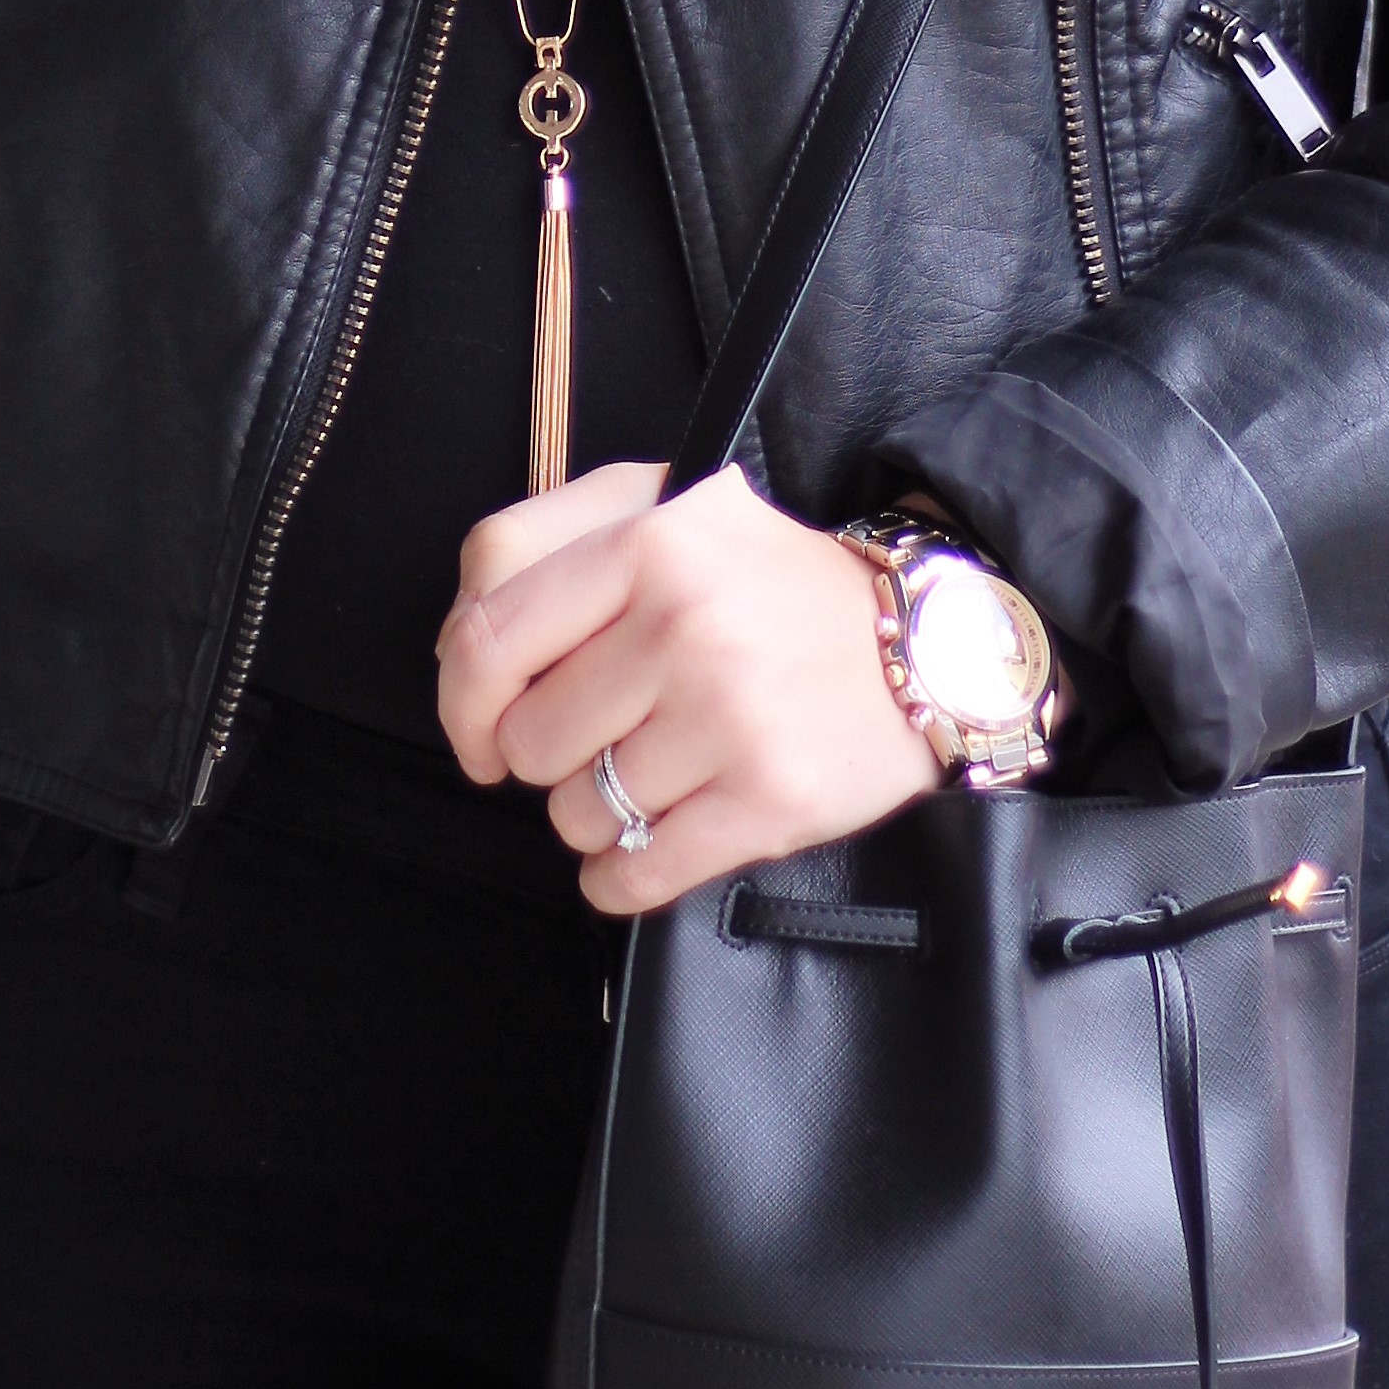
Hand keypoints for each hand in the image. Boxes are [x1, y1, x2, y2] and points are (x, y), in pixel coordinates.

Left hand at [436, 459, 934, 911]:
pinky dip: (619, 878)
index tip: (480, 734)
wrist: (929, 640)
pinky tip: (645, 848)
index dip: (462, 702)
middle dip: (548, 758)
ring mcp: (729, 717)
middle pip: (530, 740)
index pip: (491, 638)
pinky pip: (636, 873)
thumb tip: (459, 649)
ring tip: (649, 777)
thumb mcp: (664, 510)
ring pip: (579, 812)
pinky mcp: (768, 800)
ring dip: (595, 813)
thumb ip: (544, 547)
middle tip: (601, 741)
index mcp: (649, 542)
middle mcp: (685, 625)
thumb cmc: (768, 579)